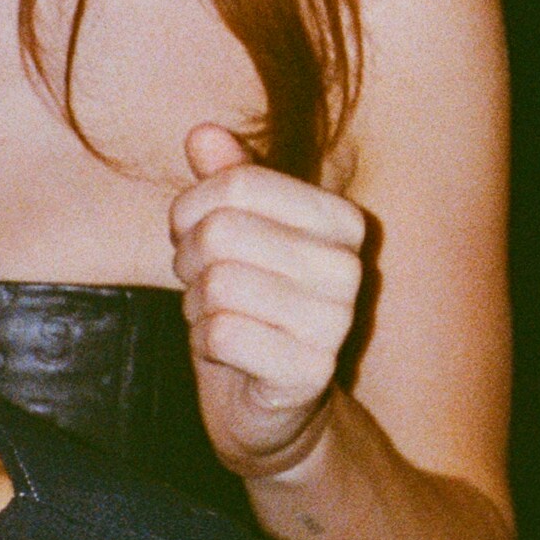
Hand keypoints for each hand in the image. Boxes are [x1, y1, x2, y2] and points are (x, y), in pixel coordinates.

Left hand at [171, 125, 371, 478]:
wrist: (272, 407)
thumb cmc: (251, 308)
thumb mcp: (237, 236)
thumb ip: (228, 181)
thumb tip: (203, 133)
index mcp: (342, 220)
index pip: (239, 183)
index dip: (192, 209)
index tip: (194, 236)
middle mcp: (349, 266)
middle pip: (221, 231)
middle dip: (190, 261)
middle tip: (204, 284)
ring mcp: (336, 321)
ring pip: (218, 284)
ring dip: (198, 306)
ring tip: (220, 318)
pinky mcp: (310, 372)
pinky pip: (223, 334)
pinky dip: (207, 343)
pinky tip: (230, 351)